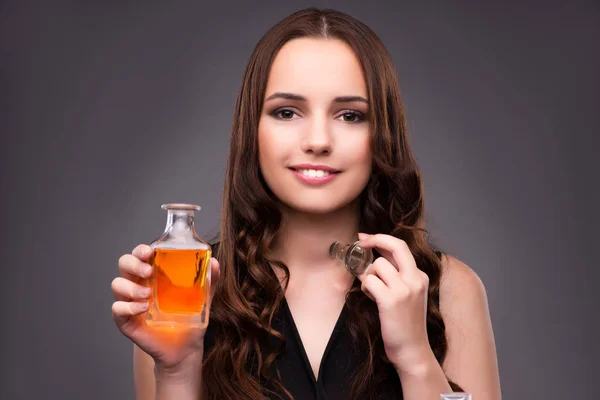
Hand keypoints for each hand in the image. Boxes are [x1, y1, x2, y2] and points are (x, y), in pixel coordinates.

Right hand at [111, 244, 219, 370]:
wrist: (185, 348)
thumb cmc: (190, 319)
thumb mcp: (203, 297)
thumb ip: (209, 279)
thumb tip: (214, 262)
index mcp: (154, 274)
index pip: (140, 254)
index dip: (141, 250)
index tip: (150, 252)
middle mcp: (139, 284)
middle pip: (124, 264)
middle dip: (133, 264)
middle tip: (149, 272)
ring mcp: (131, 302)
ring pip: (117, 284)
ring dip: (131, 287)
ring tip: (149, 295)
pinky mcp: (126, 321)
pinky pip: (117, 309)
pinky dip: (128, 306)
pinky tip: (143, 309)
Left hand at [357, 233, 432, 372]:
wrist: (412, 350)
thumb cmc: (404, 323)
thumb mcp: (407, 295)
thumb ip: (394, 275)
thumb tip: (371, 257)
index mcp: (420, 276)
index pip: (401, 247)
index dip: (381, 238)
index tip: (365, 237)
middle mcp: (415, 279)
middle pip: (395, 246)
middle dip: (374, 240)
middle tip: (360, 242)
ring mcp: (404, 289)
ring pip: (376, 266)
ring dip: (368, 276)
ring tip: (373, 292)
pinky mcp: (391, 300)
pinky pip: (369, 281)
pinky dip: (365, 288)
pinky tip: (372, 298)